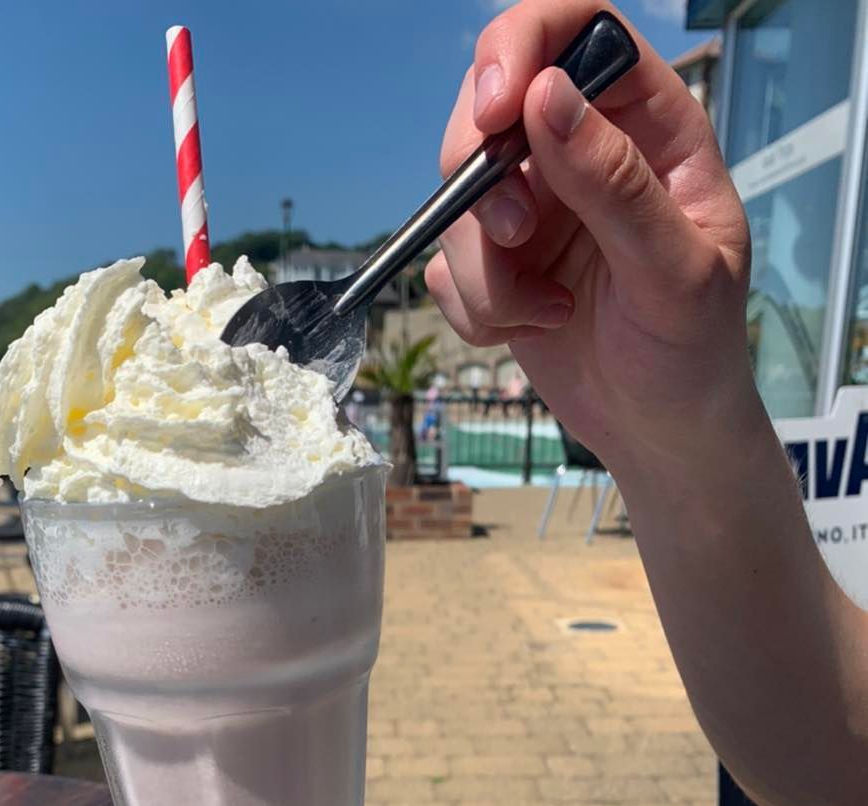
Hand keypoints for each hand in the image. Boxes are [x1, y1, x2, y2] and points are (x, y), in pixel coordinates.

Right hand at [427, 1, 762, 478]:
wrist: (661, 431)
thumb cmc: (693, 350)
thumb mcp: (672, 270)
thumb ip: (614, 183)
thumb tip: (545, 97)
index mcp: (646, 124)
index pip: (575, 30)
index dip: (520, 48)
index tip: (495, 111)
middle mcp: (582, 151)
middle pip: (487, 108)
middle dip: (481, 182)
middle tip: (515, 237)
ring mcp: (535, 207)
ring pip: (457, 200)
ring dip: (483, 269)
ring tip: (543, 313)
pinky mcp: (498, 264)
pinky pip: (446, 266)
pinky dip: (475, 308)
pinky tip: (531, 329)